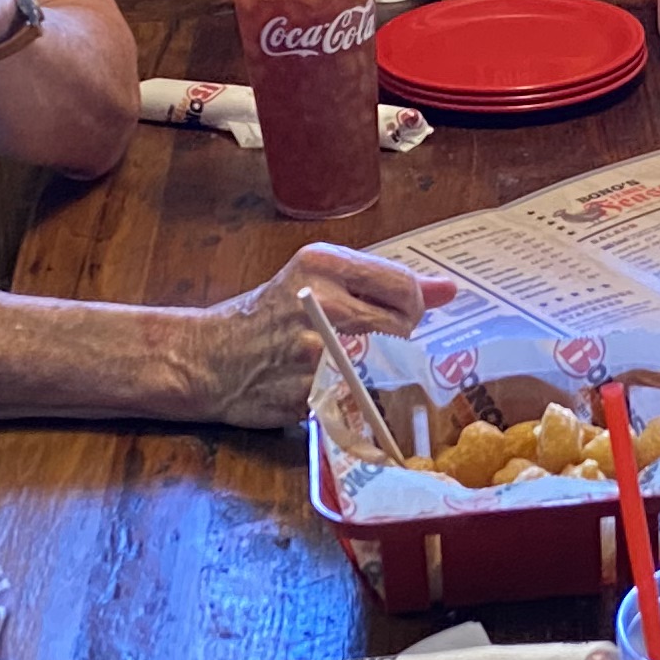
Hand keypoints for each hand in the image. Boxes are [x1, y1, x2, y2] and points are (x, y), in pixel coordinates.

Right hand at [190, 247, 458, 431]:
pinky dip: (359, 395)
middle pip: (402, 327)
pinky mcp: (311, 390)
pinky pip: (362, 394)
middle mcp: (320, 302)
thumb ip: (382, 281)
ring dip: (381, 369)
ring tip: (351, 362)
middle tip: (367, 341)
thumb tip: (448, 289)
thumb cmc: (268, 316)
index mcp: (322, 263)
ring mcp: (315, 349)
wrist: (211, 359)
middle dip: (396, 338)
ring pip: (388, 362)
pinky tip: (336, 386)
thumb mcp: (318, 278)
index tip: (398, 314)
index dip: (412, 306)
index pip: (404, 286)